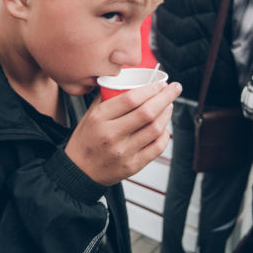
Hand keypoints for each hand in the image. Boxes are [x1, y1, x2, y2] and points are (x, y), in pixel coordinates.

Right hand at [65, 81, 181, 185]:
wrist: (79, 171)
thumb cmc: (86, 140)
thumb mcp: (90, 115)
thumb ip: (107, 98)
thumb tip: (128, 81)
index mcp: (100, 119)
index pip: (131, 99)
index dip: (151, 89)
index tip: (160, 83)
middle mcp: (112, 135)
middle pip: (147, 112)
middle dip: (166, 97)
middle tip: (174, 89)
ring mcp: (123, 152)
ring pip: (155, 129)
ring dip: (167, 114)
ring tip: (169, 106)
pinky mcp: (132, 165)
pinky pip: (157, 148)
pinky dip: (165, 135)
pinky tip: (164, 127)